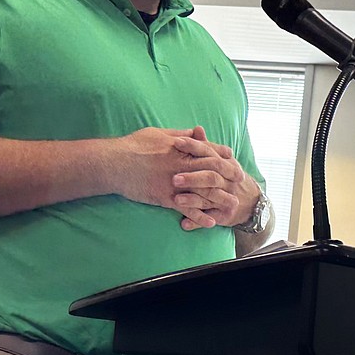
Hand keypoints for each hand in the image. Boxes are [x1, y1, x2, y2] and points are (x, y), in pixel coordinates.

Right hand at [109, 127, 238, 226]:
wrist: (114, 162)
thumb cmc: (133, 145)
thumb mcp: (158, 134)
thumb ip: (179, 135)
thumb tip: (195, 132)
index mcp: (181, 148)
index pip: (208, 150)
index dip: (222, 155)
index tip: (233, 159)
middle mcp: (181, 164)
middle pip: (211, 170)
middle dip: (228, 176)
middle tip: (241, 182)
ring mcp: (174, 182)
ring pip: (203, 191)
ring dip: (220, 200)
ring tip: (233, 207)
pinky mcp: (165, 197)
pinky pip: (187, 208)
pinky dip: (200, 216)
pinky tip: (211, 223)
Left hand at [170, 127, 260, 230]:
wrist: (252, 202)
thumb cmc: (229, 177)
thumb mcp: (222, 161)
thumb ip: (207, 146)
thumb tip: (197, 128)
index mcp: (225, 164)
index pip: (209, 153)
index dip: (194, 147)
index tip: (176, 142)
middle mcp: (227, 181)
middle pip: (211, 178)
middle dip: (193, 178)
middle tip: (174, 178)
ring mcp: (227, 198)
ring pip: (210, 199)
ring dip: (193, 200)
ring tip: (176, 200)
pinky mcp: (225, 215)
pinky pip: (210, 219)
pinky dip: (197, 221)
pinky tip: (184, 224)